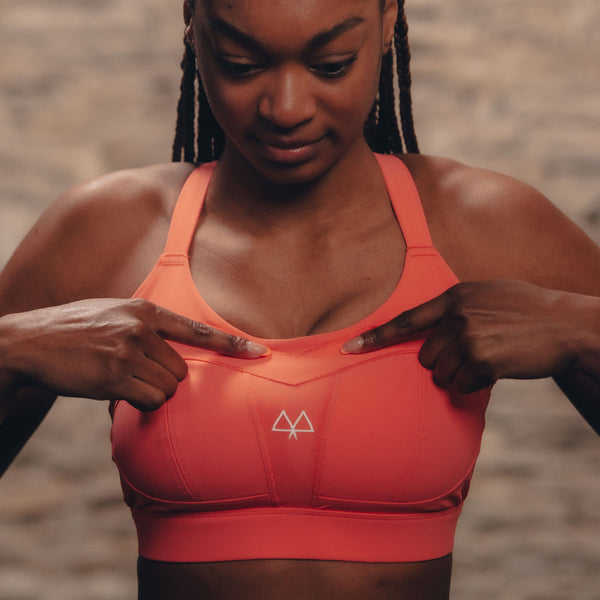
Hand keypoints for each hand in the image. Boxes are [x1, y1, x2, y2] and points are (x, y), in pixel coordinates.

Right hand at [1, 298, 268, 410]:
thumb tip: (171, 358)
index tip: (263, 354)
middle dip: (165, 379)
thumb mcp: (113, 314)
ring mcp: (129, 351)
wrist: (29, 342)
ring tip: (120, 380)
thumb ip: (146, 329)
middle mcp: (142, 328)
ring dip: (150, 393)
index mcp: (146, 310)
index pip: (199, 330)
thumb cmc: (74, 331)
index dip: (234, 345)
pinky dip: (138, 404)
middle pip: (183, 370)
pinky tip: (114, 391)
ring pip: (168, 388)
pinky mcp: (116, 376)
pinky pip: (149, 400)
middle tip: (135, 375)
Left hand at [342, 280, 584, 392]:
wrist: (566, 325)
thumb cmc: (526, 311)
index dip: (374, 337)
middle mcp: (456, 315)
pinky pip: (461, 386)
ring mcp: (468, 337)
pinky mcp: (482, 360)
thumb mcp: (487, 294)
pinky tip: (497, 368)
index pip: (405, 320)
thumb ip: (456, 308)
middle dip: (443, 362)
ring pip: (440, 375)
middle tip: (473, 354)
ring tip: (487, 359)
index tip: (347, 348)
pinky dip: (474, 385)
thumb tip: (429, 332)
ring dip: (459, 376)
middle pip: (425, 357)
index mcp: (454, 297)